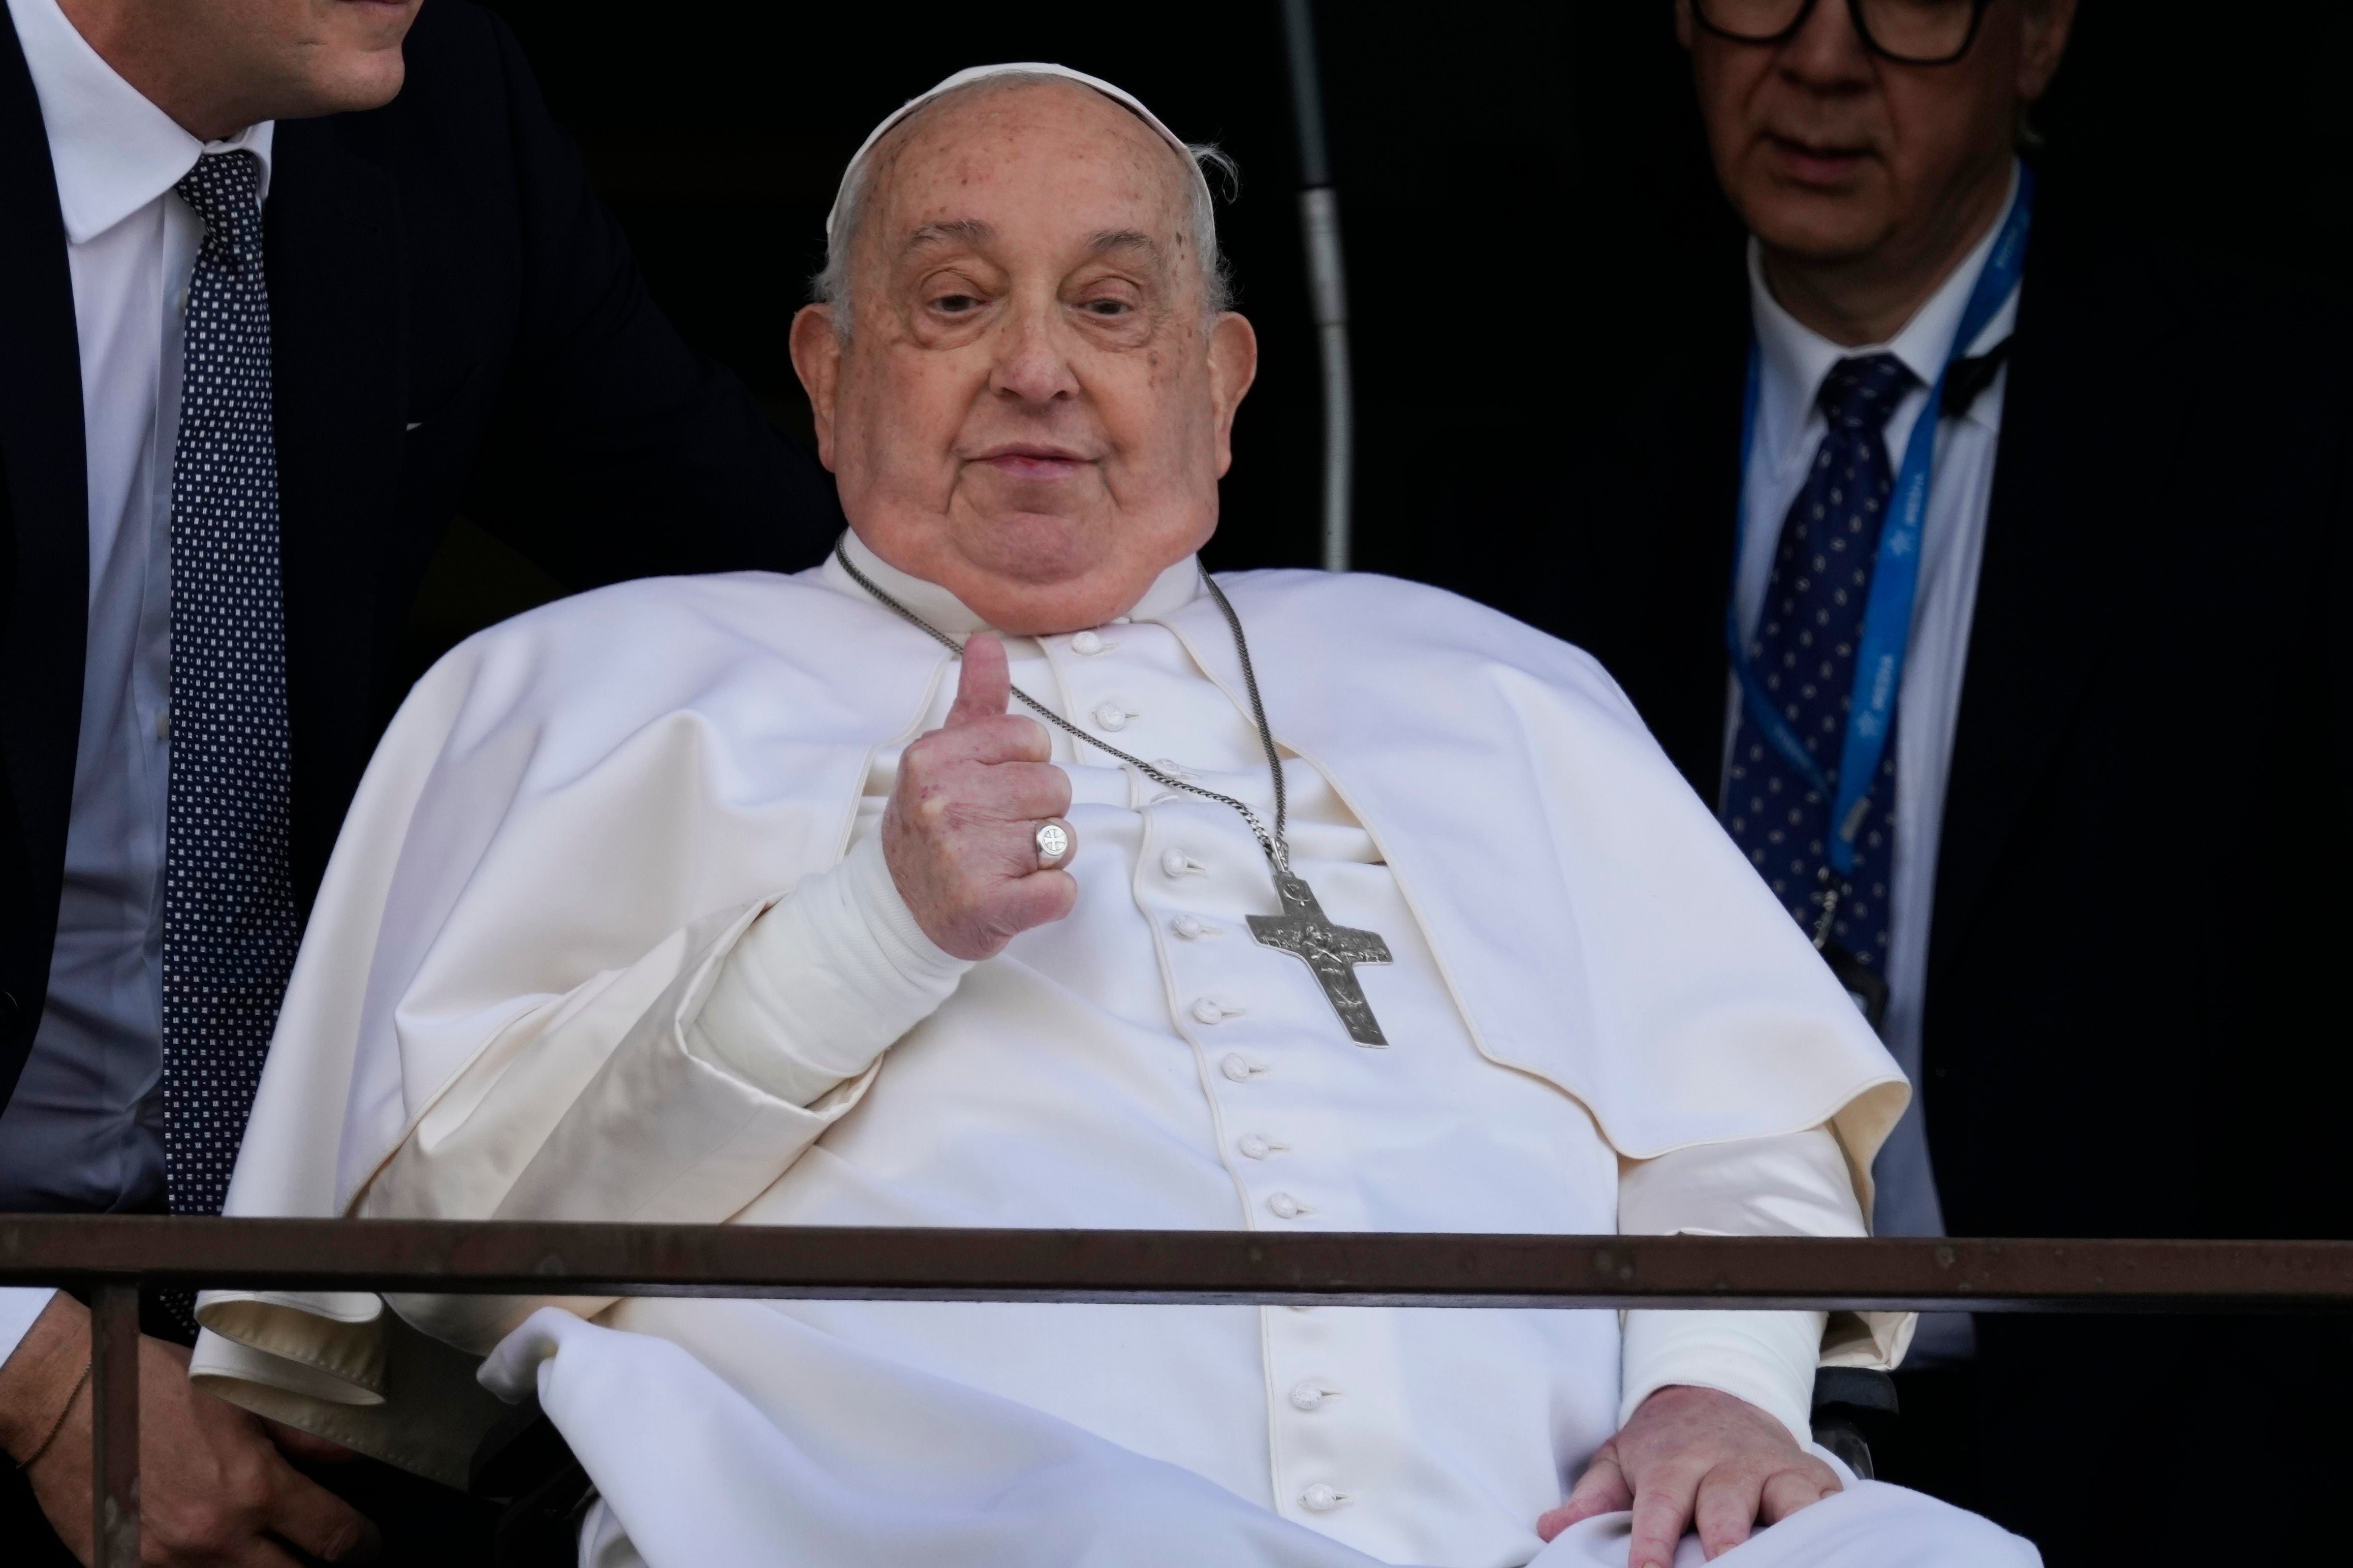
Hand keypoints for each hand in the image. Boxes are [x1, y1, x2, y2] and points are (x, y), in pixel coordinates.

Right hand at [0, 1293, 378, 1565]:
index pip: (332, 1537)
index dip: (358, 1542)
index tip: (360, 1541)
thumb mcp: (239, 1399)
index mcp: (253, 1487)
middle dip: (310, 1564)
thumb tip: (352, 1455)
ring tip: (259, 1546)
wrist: (65, 1399)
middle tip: (313, 1549)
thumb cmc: (149, 1387)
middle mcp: (213, 1535)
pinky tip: (207, 1553)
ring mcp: (166, 1563)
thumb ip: (301, 1435)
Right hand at [883, 633, 1077, 959]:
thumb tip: (986, 642)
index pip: (1032, 739)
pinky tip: (1018, 894)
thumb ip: (975, 701)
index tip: (994, 790)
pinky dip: (1052, 896)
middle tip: (997, 833)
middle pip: (1054, 787)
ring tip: (1004, 864)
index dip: (1025, 767)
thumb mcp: (944, 758)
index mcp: (934, 758)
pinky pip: (1062, 890)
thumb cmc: (931, 828)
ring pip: (1063, 837)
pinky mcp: (988, 905)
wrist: (897, 910)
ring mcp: (964, 856)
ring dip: (1046, 856)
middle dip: (1039, 812)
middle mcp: (944, 802)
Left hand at [1537, 1384, 1838, 1565]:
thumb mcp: (1620, 1460)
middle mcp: (1726, 1465)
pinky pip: (1828, 1503)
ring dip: (1789, 1532)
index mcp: (1673, 1463)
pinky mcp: (1812, 1477)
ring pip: (1787, 1502)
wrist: (1718, 1396)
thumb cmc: (1665, 1445)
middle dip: (1726, 1540)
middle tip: (1720, 1564)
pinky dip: (1833, 1525)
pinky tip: (1835, 1548)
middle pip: (1726, 1504)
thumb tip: (1549, 1529)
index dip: (1653, 1541)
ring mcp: (1773, 1469)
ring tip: (1786, 1558)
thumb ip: (1590, 1498)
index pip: (1661, 1506)